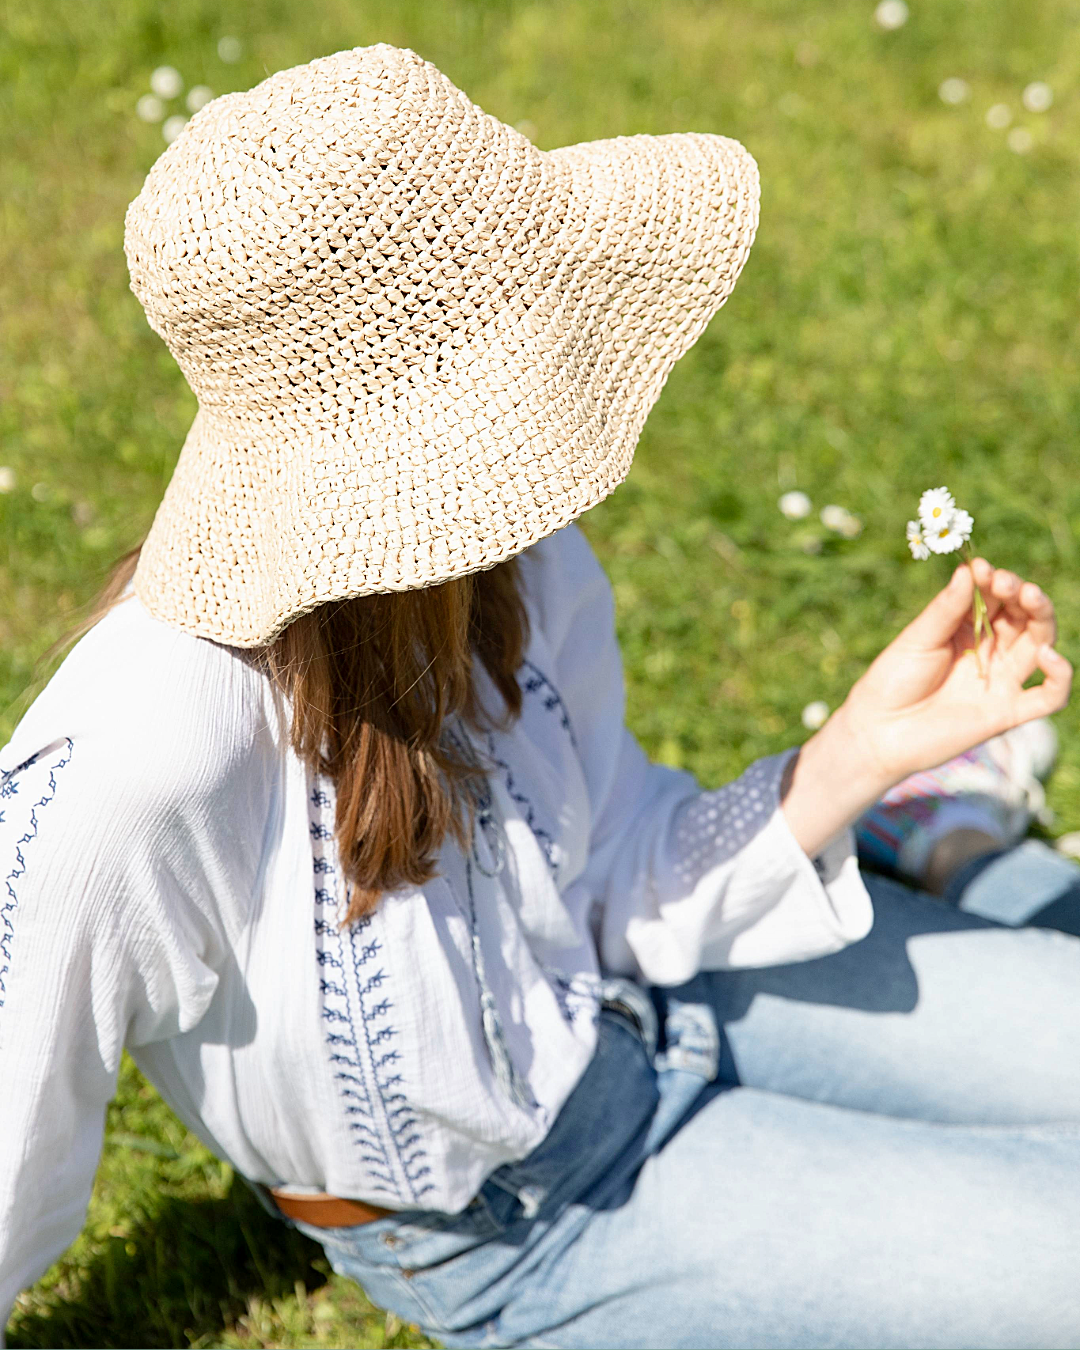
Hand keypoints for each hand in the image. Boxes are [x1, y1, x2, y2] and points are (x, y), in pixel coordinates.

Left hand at [838, 557, 1070, 788]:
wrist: (879, 731)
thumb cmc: (893, 680)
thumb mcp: (918, 639)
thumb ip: (946, 609)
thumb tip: (968, 571)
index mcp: (967, 628)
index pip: (995, 598)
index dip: (993, 581)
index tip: (981, 568)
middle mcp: (990, 651)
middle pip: (1023, 617)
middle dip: (1020, 594)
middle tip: (1006, 583)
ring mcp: (1001, 680)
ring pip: (1040, 644)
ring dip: (1042, 618)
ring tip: (1029, 597)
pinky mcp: (1007, 712)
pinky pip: (1048, 697)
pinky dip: (1060, 676)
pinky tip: (1048, 655)